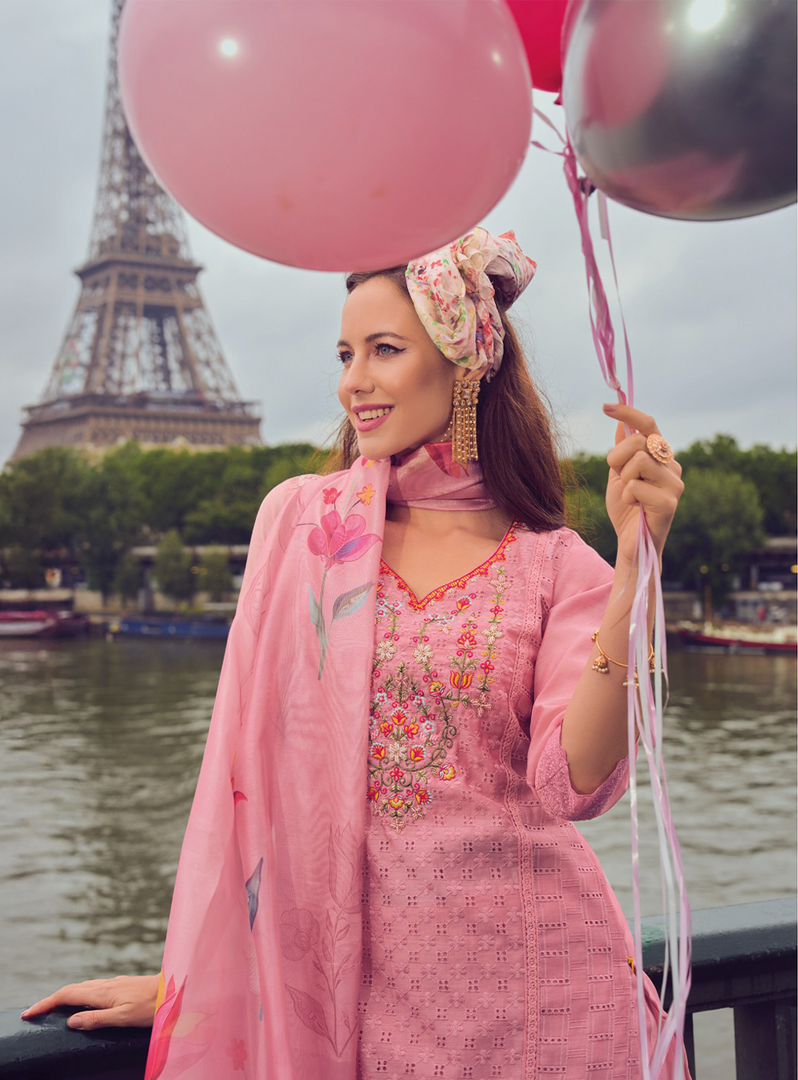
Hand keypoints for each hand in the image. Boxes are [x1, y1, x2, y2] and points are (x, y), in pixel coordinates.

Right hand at [21, 974, 159, 1029]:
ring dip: (65, 996)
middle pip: (71, 989)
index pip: (66, 996)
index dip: (46, 1003)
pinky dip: (80, 994)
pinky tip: (84, 1001)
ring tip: (54, 1008)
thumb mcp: (123, 1018)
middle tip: (36, 1012)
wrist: (174, 989)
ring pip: (83, 987)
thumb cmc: (151, 1006)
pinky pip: (94, 988)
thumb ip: (97, 1019)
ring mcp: (114, 983)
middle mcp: (105, 985)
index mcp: (102, 993)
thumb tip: (70, 1022)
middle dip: (51, 1000)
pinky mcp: (122, 985)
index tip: (29, 1013)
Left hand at [603, 403, 683, 564]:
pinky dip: (627, 497)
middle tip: (618, 477)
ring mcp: (674, 484)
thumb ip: (622, 451)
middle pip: (639, 441)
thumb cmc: (626, 510)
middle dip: (617, 458)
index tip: (606, 407)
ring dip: (623, 479)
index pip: (649, 425)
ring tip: (629, 496)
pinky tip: (635, 508)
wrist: (630, 542)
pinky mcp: (670, 502)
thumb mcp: (618, 475)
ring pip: (639, 461)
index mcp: (660, 457)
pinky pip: (636, 486)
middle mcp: (672, 466)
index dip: (629, 413)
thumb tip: (622, 423)